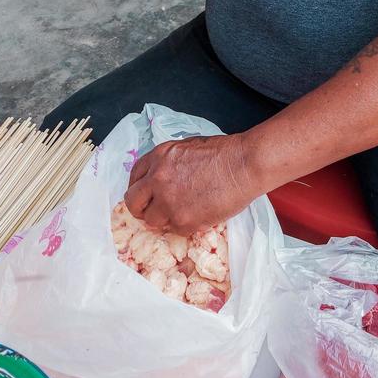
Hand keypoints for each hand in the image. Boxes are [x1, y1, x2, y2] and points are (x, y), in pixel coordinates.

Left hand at [124, 133, 259, 233]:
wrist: (244, 164)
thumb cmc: (225, 153)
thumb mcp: (188, 147)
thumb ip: (168, 163)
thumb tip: (161, 177)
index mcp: (159, 157)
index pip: (134, 177)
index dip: (139, 188)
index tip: (145, 195)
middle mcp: (157, 179)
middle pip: (133, 202)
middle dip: (141, 208)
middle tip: (154, 210)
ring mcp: (168, 201)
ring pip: (152, 221)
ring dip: (164, 218)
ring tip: (183, 212)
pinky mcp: (183, 220)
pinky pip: (175, 230)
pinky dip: (185, 225)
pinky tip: (199, 214)